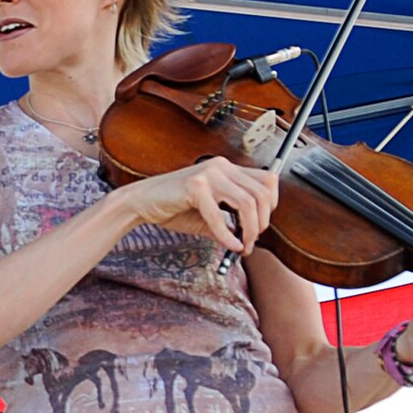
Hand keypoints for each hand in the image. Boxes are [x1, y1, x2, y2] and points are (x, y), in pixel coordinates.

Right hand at [114, 157, 278, 254]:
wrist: (140, 203)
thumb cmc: (172, 207)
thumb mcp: (207, 216)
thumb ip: (228, 223)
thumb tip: (246, 241)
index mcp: (226, 168)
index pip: (267, 180)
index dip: (271, 205)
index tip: (260, 225)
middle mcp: (221, 166)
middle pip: (262, 193)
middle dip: (262, 222)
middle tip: (251, 241)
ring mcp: (209, 174)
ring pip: (248, 202)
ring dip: (250, 230)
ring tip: (242, 245)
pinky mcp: (195, 186)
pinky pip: (220, 216)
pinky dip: (227, 235)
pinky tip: (230, 245)